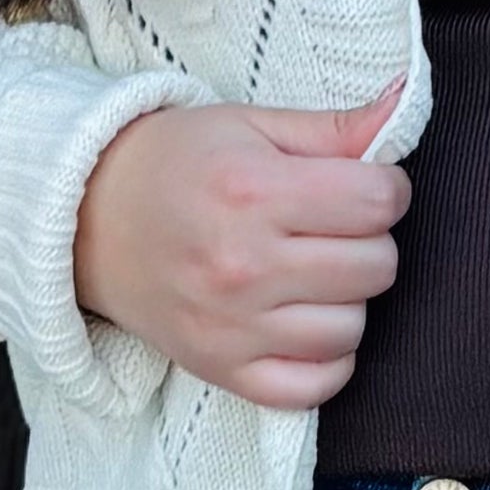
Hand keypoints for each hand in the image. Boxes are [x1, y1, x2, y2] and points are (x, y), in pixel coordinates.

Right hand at [76, 92, 409, 408]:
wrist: (86, 219)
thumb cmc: (175, 164)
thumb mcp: (249, 125)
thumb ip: (333, 127)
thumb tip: (402, 103)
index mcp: (252, 191)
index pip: (378, 202)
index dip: (386, 190)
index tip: (363, 187)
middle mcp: (242, 263)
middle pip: (376, 266)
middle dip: (368, 241)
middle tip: (330, 228)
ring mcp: (231, 325)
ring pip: (352, 328)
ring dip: (346, 300)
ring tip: (312, 274)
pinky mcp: (221, 368)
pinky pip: (315, 386)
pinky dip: (326, 361)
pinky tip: (306, 324)